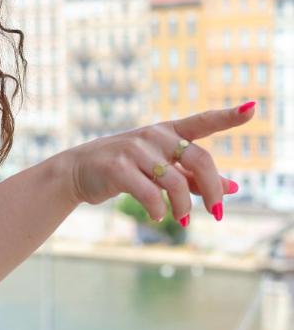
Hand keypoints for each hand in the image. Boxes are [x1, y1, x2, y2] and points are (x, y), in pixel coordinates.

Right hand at [68, 103, 255, 222]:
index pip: (201, 122)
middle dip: (213, 190)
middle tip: (218, 213)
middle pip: (199, 160)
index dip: (227, 116)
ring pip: (175, 183)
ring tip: (182, 220)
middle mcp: (153, 136)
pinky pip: (149, 194)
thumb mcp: (159, 169)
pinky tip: (157, 215)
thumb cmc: (123, 168)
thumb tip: (234, 187)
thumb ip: (194, 177)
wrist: (77, 171)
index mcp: (166, 132)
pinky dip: (158, 209)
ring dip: (184, 207)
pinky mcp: (118, 168)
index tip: (252, 109)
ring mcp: (134, 150)